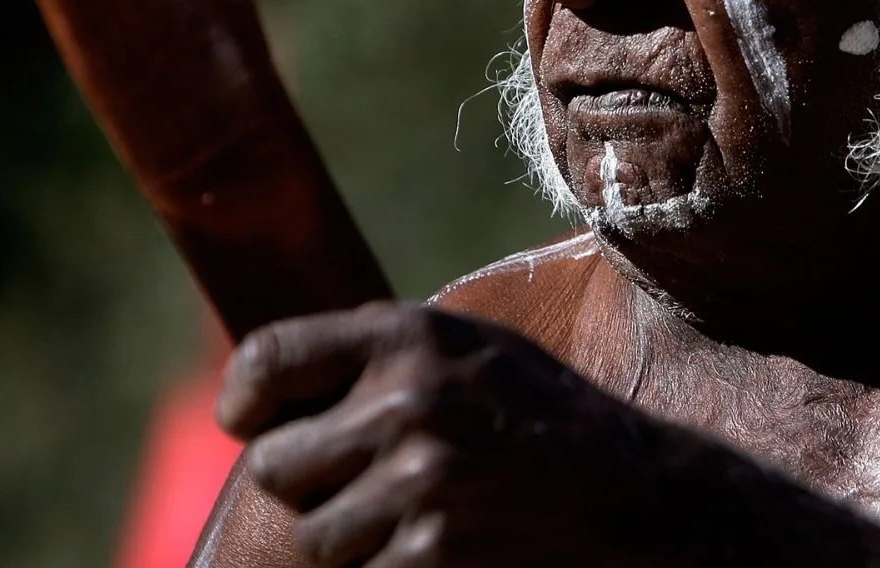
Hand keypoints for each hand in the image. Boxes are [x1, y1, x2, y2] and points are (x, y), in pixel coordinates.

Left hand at [215, 302, 879, 567]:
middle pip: (275, 465)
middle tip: (358, 482)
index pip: (265, 358)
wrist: (636, 496)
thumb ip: (373, 355)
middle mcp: (407, 400)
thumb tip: (256, 388)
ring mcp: (422, 483)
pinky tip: (441, 547)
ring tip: (410, 515)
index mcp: (406, 335)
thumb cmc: (533, 415)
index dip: (243, 400)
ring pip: (314, 535)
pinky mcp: (434, 555)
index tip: (250, 423)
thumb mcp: (463, 349)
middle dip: (305, 484)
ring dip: (347, 538)